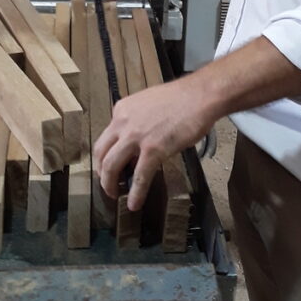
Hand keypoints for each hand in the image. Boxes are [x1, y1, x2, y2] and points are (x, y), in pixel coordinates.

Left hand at [93, 77, 214, 210]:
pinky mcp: (153, 150)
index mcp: (122, 110)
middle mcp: (123, 122)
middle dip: (102, 173)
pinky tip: (134, 204)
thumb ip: (138, 121)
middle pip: (101, 153)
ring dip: (110, 185)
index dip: (107, 155)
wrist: (200, 96)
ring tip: (115, 196)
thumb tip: (138, 141)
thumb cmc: (181, 99)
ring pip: (111, 166)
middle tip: (108, 184)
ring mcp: (136, 136)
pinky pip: (139, 177)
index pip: (106, 137)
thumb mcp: (148, 104)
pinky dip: (135, 194)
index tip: (113, 166)